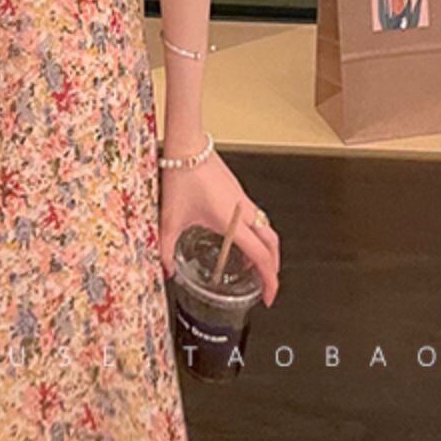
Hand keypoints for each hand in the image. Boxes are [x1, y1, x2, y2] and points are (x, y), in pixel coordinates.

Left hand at [158, 147, 280, 305]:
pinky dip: (259, 234)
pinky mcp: (238, 192)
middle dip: (274, 268)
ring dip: (269, 250)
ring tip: (258, 266)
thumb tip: (166, 269)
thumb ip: (166, 247)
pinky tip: (243, 240)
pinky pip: (257, 217)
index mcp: (231, 221)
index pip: (261, 256)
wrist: (187, 144)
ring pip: (268, 228)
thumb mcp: (171, 218)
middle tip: (268, 286)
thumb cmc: (182, 175)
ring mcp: (243, 200)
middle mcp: (243, 211)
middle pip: (272, 244)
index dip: (269, 279)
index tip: (269, 296)